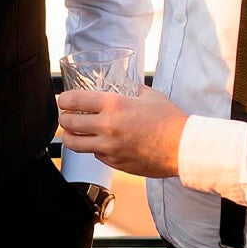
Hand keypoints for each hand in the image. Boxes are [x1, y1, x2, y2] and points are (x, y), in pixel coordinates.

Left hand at [57, 85, 186, 177]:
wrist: (183, 147)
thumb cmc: (170, 120)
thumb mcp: (148, 95)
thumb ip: (131, 89)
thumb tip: (125, 84)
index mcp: (113, 105)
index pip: (73, 100)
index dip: (63, 100)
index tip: (63, 100)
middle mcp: (107, 126)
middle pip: (68, 123)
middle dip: (64, 118)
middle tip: (67, 116)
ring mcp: (110, 147)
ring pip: (74, 144)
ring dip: (71, 136)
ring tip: (75, 132)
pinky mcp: (115, 162)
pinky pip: (95, 155)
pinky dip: (94, 149)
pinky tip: (101, 143)